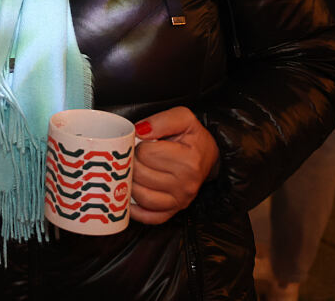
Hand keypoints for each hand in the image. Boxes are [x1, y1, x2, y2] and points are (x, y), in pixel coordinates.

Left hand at [129, 106, 219, 224]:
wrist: (207, 155)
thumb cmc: (192, 137)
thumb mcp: (183, 118)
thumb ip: (161, 120)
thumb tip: (139, 131)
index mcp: (188, 161)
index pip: (145, 154)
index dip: (138, 144)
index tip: (144, 143)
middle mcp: (185, 184)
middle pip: (140, 174)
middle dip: (132, 162)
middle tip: (135, 156)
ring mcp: (180, 200)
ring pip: (140, 195)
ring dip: (130, 183)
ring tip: (131, 171)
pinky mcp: (173, 210)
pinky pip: (150, 217)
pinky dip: (135, 211)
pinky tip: (127, 199)